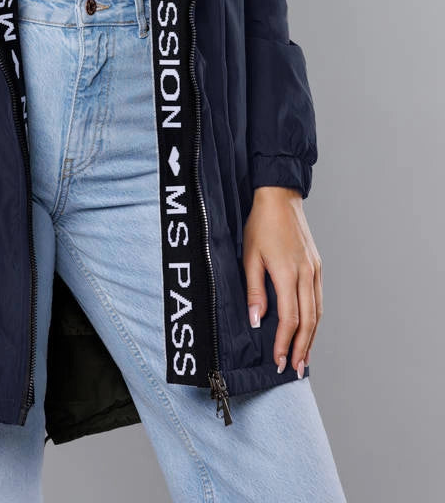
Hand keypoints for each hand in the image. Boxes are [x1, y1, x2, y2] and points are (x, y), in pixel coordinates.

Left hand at [242, 186, 322, 375]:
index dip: (284, 343)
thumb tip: (257, 321)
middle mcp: (307, 275)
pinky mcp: (317, 267)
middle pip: (308, 321)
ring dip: (311, 338)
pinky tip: (309, 330)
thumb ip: (255, 290)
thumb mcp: (250, 256)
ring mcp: (315, 271)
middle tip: (294, 369)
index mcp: (288, 273)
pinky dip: (315, 319)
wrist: (280, 198)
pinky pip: (318, 300)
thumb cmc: (261, 225)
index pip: (289, 319)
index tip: (278, 361)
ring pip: (317, 312)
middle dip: (301, 348)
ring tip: (303, 358)